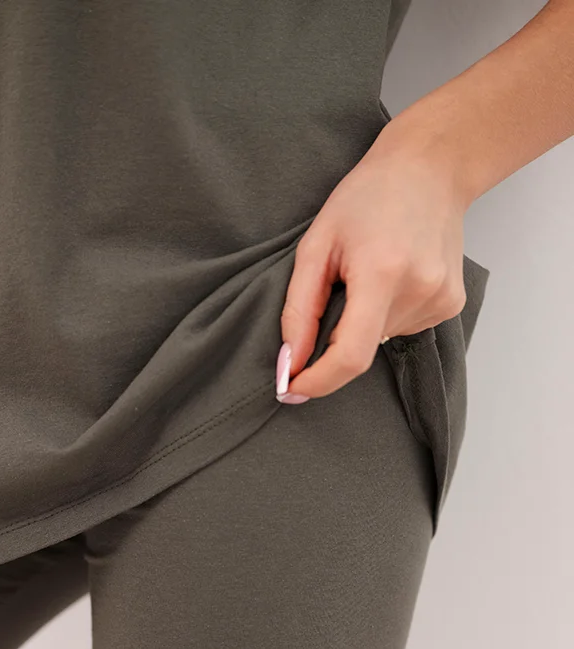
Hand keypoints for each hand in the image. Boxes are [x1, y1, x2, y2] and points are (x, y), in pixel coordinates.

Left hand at [276, 123, 470, 403]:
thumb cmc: (369, 196)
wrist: (431, 167)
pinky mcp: (451, 304)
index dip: (318, 381)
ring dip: (362, 320)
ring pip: (380, 339)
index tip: (292, 388)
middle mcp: (420, 290)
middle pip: (362, 347)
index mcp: (383, 273)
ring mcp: (441, 300)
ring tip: (370, 271)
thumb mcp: (316, 243)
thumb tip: (290, 362)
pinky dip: (385, 313)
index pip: (351, 356)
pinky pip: (402, 328)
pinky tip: (392, 275)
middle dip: (335, 336)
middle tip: (337, 287)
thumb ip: (299, 309)